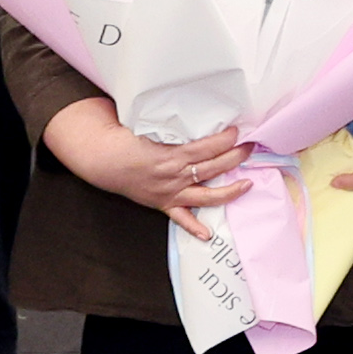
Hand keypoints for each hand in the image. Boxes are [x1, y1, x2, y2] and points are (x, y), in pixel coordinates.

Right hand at [45, 97, 250, 239]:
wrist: (102, 158)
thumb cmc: (126, 138)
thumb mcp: (152, 128)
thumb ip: (176, 128)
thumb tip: (201, 118)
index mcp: (173, 155)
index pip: (209, 147)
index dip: (227, 139)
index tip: (238, 130)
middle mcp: (175, 176)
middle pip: (214, 168)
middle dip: (236, 157)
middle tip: (250, 147)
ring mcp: (170, 192)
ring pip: (207, 196)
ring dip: (230, 191)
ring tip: (248, 184)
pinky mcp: (162, 203)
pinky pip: (180, 219)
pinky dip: (193, 228)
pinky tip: (208, 235)